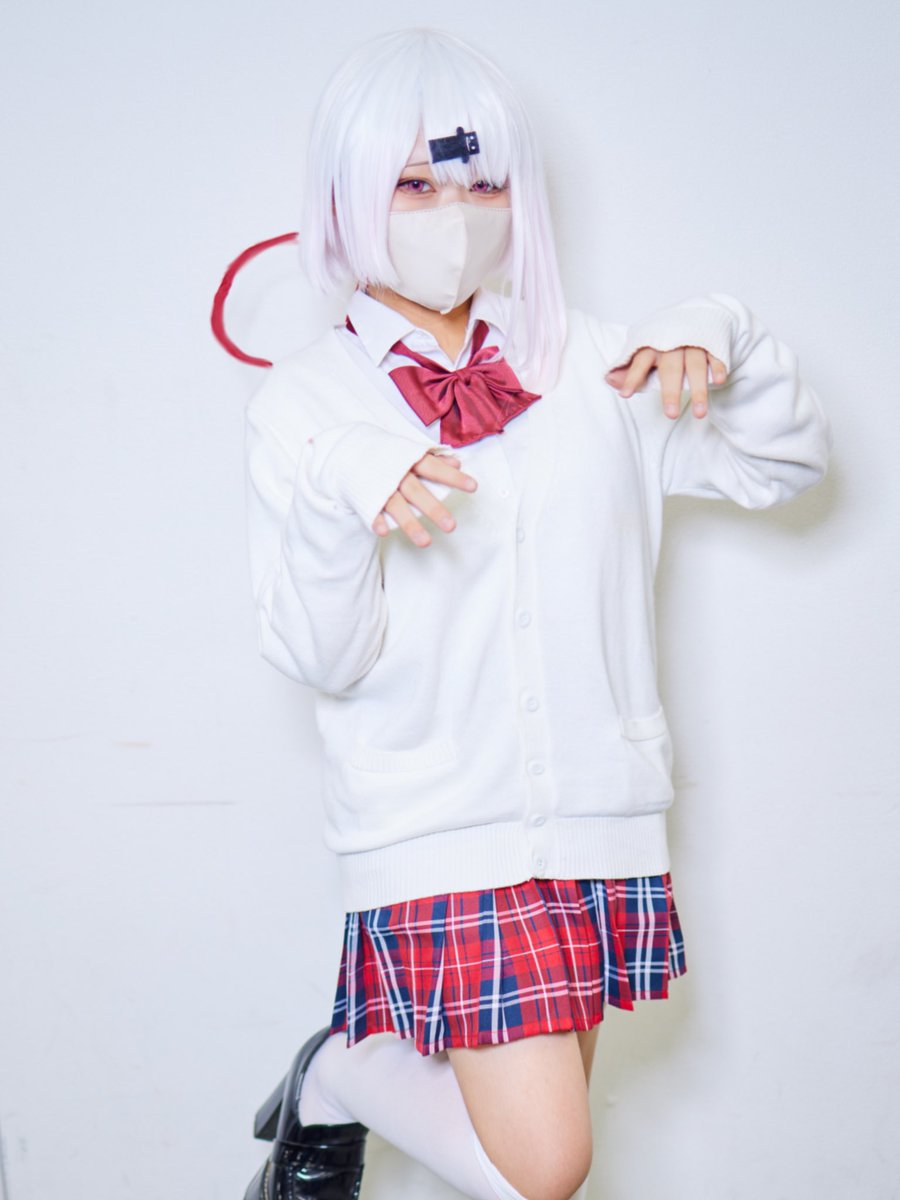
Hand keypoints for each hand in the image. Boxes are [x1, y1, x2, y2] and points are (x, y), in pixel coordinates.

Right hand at [372, 449, 477, 546]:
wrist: (347, 450)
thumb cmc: (387, 453)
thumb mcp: (409, 451)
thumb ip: (433, 459)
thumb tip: (457, 464)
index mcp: (408, 458)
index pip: (434, 468)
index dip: (453, 477)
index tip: (473, 487)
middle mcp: (395, 473)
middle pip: (416, 491)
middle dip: (434, 509)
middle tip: (452, 526)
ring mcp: (379, 486)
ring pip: (395, 506)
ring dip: (410, 524)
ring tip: (426, 542)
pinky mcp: (365, 496)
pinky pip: (370, 511)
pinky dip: (376, 520)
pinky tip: (384, 532)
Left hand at [605, 346, 728, 418]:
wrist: (695, 313)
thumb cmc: (664, 341)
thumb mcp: (644, 351)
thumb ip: (629, 368)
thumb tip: (608, 380)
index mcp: (652, 344)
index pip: (640, 362)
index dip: (632, 377)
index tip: (625, 394)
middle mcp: (673, 343)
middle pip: (671, 369)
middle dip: (671, 392)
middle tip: (670, 415)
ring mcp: (694, 342)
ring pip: (696, 366)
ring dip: (699, 389)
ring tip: (700, 414)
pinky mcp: (713, 343)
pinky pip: (716, 356)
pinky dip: (718, 367)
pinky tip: (719, 382)